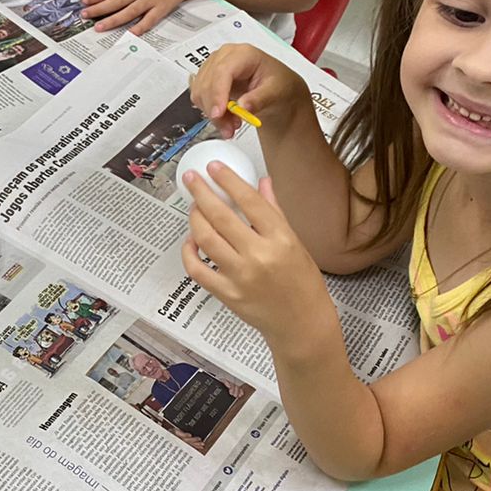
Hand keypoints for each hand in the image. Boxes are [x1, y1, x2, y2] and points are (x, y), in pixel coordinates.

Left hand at [178, 165, 331, 339]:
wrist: (302, 323)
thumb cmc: (302, 282)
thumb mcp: (296, 242)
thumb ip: (275, 211)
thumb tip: (261, 182)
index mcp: (281, 240)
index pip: (250, 202)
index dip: (229, 181)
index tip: (214, 167)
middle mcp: (260, 256)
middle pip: (221, 217)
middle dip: (202, 193)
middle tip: (192, 179)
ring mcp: (241, 277)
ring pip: (206, 239)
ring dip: (195, 218)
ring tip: (194, 207)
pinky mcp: (227, 294)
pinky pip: (197, 269)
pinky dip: (189, 251)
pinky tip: (190, 240)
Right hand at [189, 43, 310, 136]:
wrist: (276, 88)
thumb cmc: (278, 84)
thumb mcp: (275, 92)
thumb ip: (259, 99)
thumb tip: (243, 106)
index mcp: (243, 54)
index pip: (222, 71)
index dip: (217, 93)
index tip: (218, 114)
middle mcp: (225, 57)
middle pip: (208, 83)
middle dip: (216, 110)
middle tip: (229, 129)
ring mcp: (214, 66)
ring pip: (201, 92)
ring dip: (212, 114)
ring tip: (231, 125)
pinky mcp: (208, 79)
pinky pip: (200, 97)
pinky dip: (210, 112)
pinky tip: (225, 118)